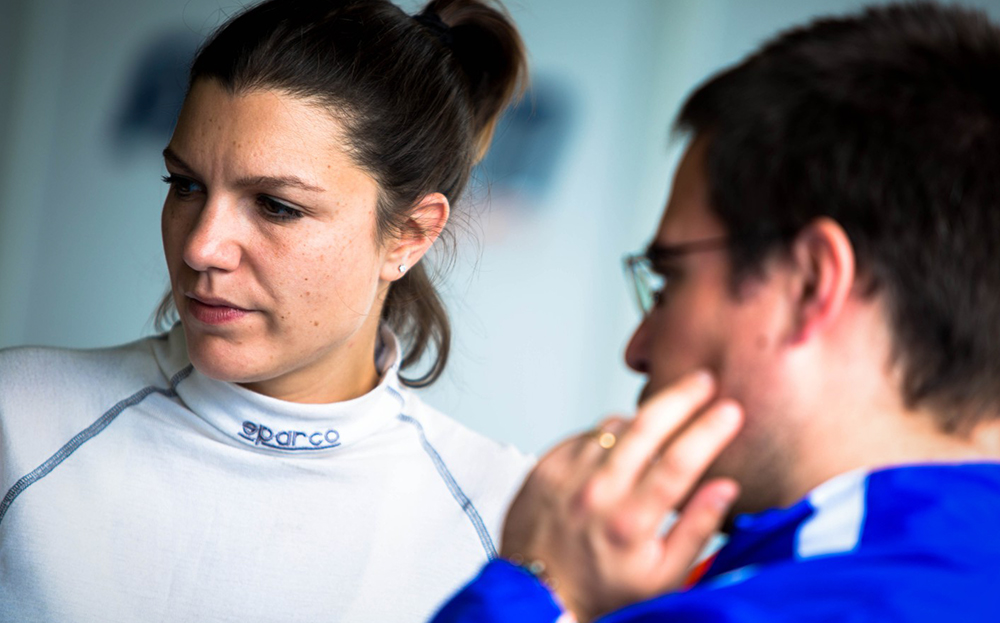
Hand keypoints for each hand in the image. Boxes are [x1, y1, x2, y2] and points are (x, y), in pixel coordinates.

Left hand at [499, 371, 742, 622]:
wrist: (537, 596)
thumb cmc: (601, 590)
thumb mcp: (662, 577)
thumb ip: (697, 529)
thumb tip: (725, 489)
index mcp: (630, 522)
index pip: (679, 462)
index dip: (709, 430)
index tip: (730, 410)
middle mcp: (596, 494)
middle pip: (647, 426)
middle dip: (683, 396)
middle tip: (704, 381)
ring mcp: (566, 476)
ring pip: (615, 425)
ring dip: (644, 418)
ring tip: (662, 423)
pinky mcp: (545, 467)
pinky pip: (586, 433)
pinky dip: (607, 434)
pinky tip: (618, 448)